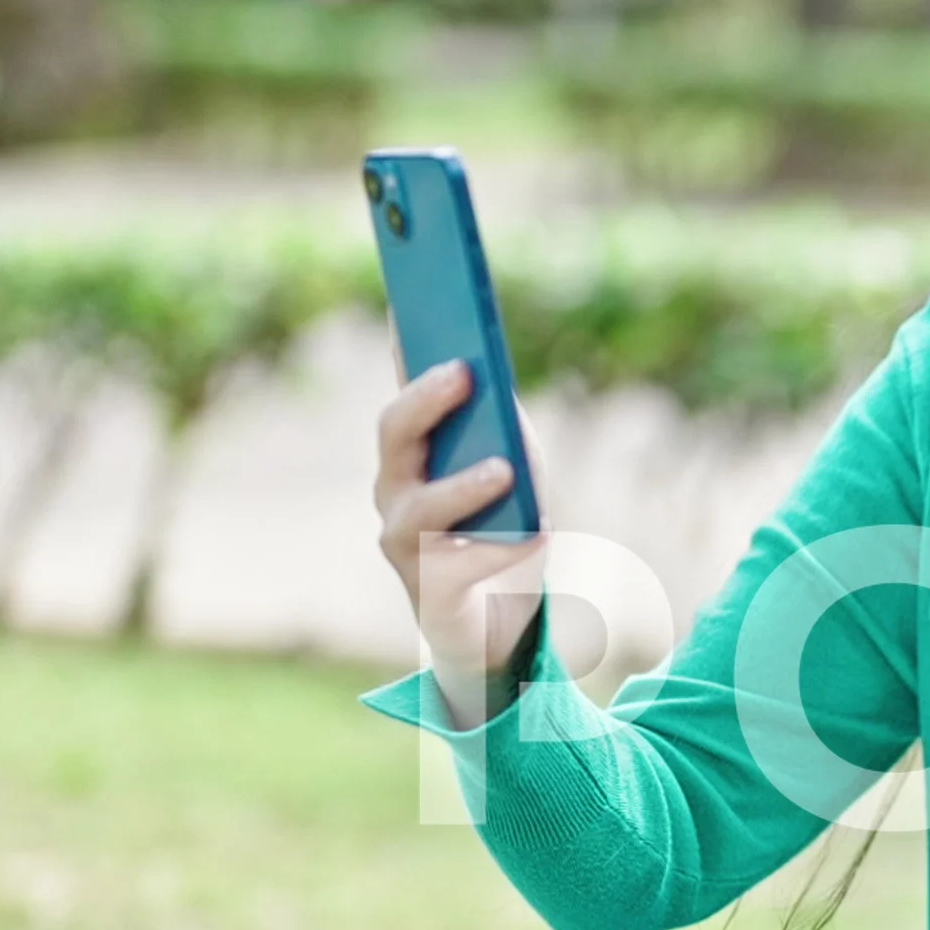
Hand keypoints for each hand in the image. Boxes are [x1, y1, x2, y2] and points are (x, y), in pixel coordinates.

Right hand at [373, 358, 547, 727]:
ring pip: (417, 506)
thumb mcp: (515, 476)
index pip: (403, 389)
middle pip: (394, 434)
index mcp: (414, 455)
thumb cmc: (501, 539)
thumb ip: (505, 432)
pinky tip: (535, 534)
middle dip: (425, 400)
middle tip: (463, 374)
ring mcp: (403, 543)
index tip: (410, 299)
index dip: (401, 346)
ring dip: (462, 484)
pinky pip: (456, 566)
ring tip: (504, 470)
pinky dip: (499, 549)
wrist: (495, 631)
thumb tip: (498, 386)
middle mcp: (395, 491)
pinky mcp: (427, 592)